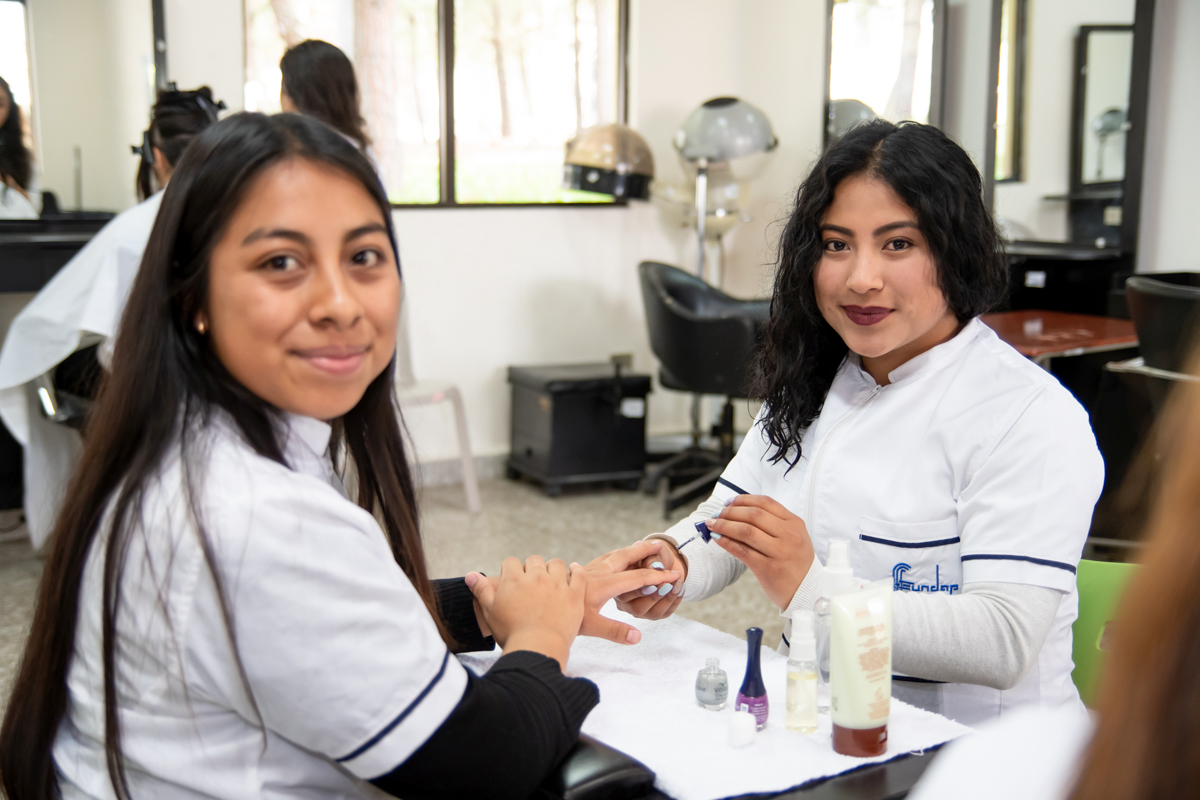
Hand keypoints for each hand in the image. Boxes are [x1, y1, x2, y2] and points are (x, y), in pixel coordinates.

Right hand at [465, 555, 585, 668]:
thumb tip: (470, 575)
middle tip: (532, 582)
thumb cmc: (511, 633)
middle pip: (534, 560)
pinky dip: (576, 570)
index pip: (510, 562)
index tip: (513, 580)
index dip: (510, 570)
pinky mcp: (574, 595)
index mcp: (514, 580)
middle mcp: (536, 577)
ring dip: (553, 568)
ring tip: (552, 577)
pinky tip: (574, 570)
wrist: (537, 649)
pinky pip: (578, 575)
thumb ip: (481, 590)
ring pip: (556, 564)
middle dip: (531, 568)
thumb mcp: (490, 611)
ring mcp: (557, 584)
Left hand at [571, 541, 681, 643]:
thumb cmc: (563, 621)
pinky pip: (601, 560)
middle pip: (624, 558)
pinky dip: (613, 556)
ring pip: (611, 556)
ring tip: (641, 545)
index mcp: (603, 586)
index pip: (636, 578)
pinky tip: (612, 558)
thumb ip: (615, 631)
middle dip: (643, 550)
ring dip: (628, 551)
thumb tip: (637, 637)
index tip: (675, 574)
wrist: (537, 611)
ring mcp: (586, 571)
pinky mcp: (577, 573)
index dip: (657, 577)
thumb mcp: (590, 627)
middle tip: (659, 543)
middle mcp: (596, 574)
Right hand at [615, 539, 687, 619]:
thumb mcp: (650, 553)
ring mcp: (638, 610)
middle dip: (655, 595)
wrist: (663, 561)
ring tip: (678, 583)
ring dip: (668, 598)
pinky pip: (665, 613)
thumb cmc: (651, 556)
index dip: (642, 584)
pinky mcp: (653, 614)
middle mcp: (624, 602)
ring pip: (652, 612)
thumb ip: (650, 559)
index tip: (655, 576)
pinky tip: (680, 588)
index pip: (625, 591)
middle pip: (637, 607)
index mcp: (617, 586)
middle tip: (668, 583)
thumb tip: (656, 567)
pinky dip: (675, 601)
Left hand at [702, 495, 813, 608]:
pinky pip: (742, 551)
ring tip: (712, 525)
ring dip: (724, 525)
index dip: (743, 500)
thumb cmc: (797, 563)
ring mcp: (779, 552)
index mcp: (794, 523)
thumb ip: (774, 524)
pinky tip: (717, 538)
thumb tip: (740, 512)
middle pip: (753, 514)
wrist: (808, 592)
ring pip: (746, 531)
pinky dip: (727, 542)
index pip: (765, 503)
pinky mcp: (768, 569)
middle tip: (716, 515)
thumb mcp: (794, 538)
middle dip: (730, 512)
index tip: (729, 502)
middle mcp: (788, 535)